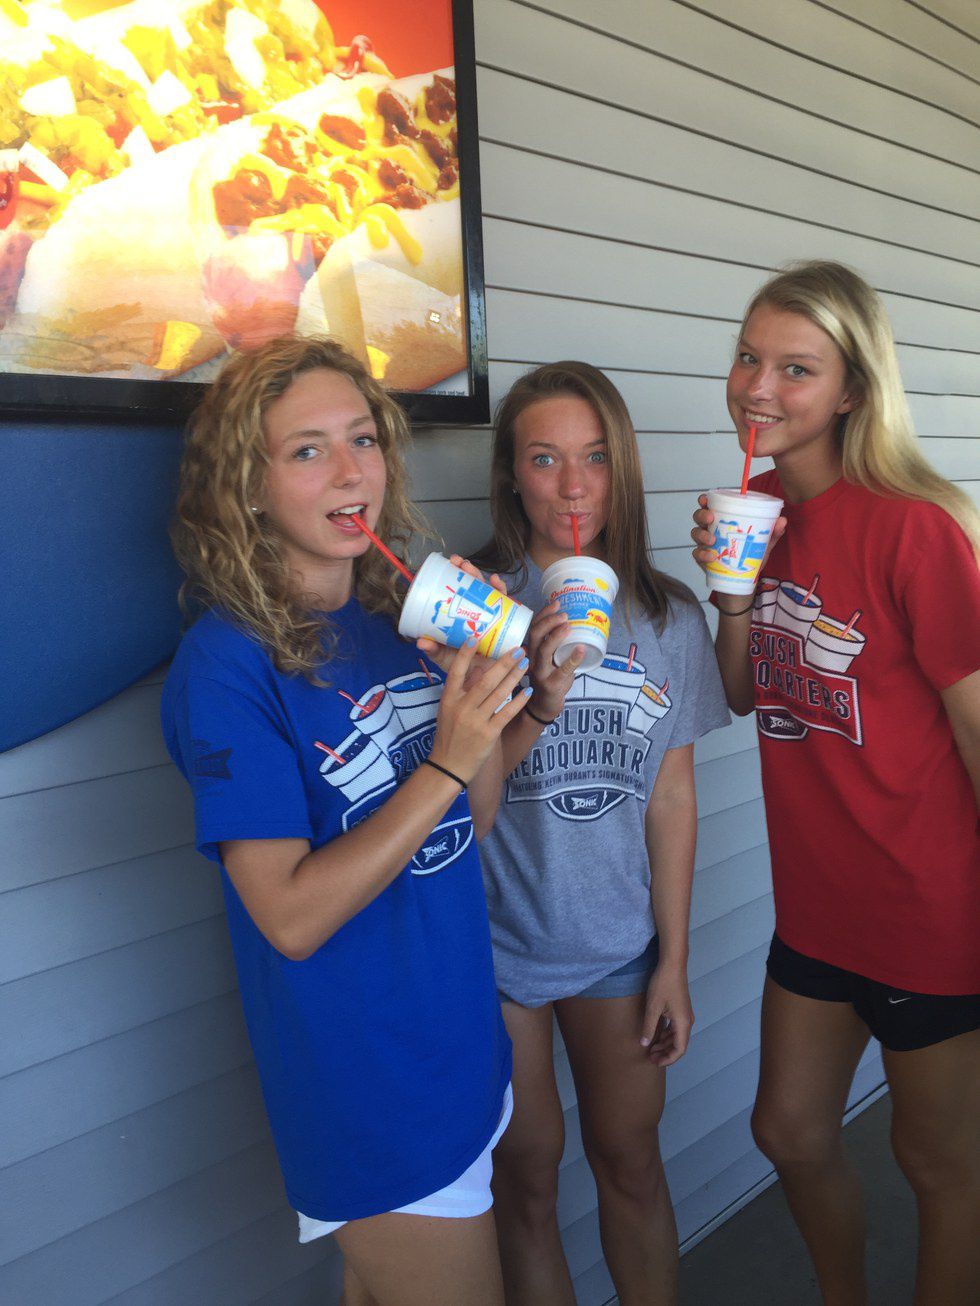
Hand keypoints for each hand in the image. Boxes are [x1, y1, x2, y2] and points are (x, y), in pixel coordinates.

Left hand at [416, 555, 506, 683]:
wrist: (484, 686)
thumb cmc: (462, 669)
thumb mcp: (445, 659)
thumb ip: (434, 651)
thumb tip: (420, 642)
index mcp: (461, 616)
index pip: (458, 591)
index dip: (455, 575)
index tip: (449, 563)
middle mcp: (478, 613)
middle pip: (474, 586)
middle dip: (468, 571)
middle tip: (460, 563)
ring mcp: (493, 617)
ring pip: (489, 592)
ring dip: (483, 578)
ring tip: (474, 570)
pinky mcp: (506, 625)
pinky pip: (508, 606)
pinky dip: (504, 593)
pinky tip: (497, 584)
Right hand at [429, 638, 531, 781]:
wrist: (449, 766)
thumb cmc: (449, 736)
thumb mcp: (448, 711)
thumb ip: (462, 691)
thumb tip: (479, 668)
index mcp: (448, 699)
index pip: (456, 672)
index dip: (464, 655)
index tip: (474, 637)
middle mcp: (461, 708)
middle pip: (485, 680)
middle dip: (504, 663)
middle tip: (518, 649)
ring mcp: (475, 721)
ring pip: (498, 693)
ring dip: (514, 676)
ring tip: (526, 663)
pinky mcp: (488, 734)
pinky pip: (506, 713)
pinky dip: (518, 701)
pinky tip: (528, 691)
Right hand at [524, 601, 584, 720]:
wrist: (543, 706)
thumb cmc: (549, 678)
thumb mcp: (549, 659)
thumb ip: (555, 644)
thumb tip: (574, 622)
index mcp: (532, 651)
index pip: (533, 628)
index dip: (543, 614)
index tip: (556, 603)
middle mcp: (532, 659)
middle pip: (535, 635)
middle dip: (548, 621)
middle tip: (564, 614)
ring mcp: (540, 672)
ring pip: (544, 650)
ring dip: (556, 636)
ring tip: (568, 625)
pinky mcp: (551, 684)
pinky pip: (562, 669)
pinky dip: (573, 658)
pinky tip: (581, 649)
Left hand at [640, 962, 693, 1065]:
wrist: (672, 964)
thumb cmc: (663, 984)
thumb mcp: (653, 1007)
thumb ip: (649, 1027)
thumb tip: (644, 1044)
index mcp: (683, 1023)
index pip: (679, 1050)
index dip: (668, 1059)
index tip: (655, 1062)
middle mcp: (687, 1021)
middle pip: (679, 1045)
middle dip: (665, 1053)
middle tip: (650, 1057)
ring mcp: (685, 1015)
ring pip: (677, 1036)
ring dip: (665, 1044)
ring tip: (651, 1048)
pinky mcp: (680, 1009)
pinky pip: (676, 1028)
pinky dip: (667, 1034)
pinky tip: (656, 1035)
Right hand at [690, 494, 786, 607]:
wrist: (742, 582)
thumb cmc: (749, 557)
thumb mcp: (762, 544)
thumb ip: (772, 533)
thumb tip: (783, 521)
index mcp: (723, 521)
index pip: (710, 506)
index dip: (704, 500)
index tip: (705, 499)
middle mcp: (711, 530)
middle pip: (698, 517)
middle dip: (702, 515)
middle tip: (710, 518)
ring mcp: (705, 545)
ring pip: (695, 534)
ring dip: (702, 535)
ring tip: (712, 541)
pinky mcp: (702, 559)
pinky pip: (697, 554)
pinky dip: (702, 554)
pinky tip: (711, 557)